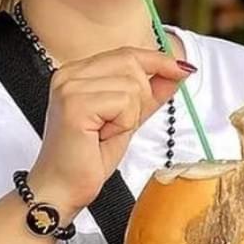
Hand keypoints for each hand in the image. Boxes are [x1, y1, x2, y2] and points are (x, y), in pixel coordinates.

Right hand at [29, 47, 191, 215]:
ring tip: (105, 133)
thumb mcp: (127, 119)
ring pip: (131, 85)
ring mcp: (69, 87)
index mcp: (77, 72)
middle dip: (140, 97)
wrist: (62, 189)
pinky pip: (123, 102)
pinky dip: (123, 124)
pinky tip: (101, 136)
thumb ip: (150, 94)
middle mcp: (69, 74)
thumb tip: (177, 72)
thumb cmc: (87, 159)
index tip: (181, 69)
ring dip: (129, 116)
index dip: (157, 60)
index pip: (126, 53)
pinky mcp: (75, 104)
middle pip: (131, 64)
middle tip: (118, 125)